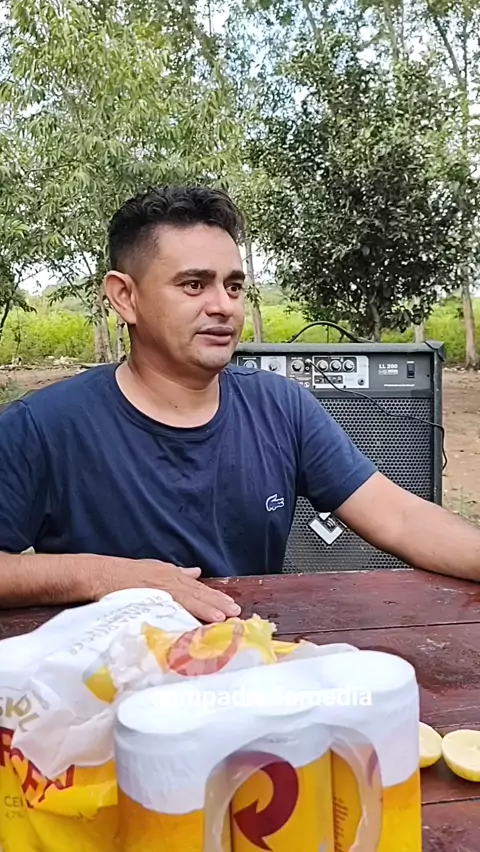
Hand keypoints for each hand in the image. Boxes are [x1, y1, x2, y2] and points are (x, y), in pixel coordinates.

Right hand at [95, 559, 240, 622]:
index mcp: (170, 576)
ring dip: (206, 608)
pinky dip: (186, 612)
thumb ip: (176, 573)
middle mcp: (168, 580)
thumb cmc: (122, 576)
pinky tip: (198, 620)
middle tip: (235, 613)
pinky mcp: (149, 597)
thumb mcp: (153, 569)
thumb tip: (195, 572)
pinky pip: (171, 606)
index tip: (230, 606)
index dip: (214, 597)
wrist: (99, 574)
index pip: (197, 588)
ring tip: (223, 617)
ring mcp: (159, 588)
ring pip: (188, 599)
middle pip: (197, 593)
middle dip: (216, 603)